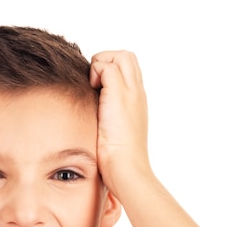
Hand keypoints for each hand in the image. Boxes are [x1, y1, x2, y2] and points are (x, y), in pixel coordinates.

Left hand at [90, 51, 151, 195]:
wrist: (127, 169)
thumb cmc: (117, 162)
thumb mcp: (111, 138)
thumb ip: (106, 123)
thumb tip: (92, 121)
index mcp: (136, 103)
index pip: (127, 70)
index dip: (110, 70)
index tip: (96, 89)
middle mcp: (137, 94)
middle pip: (126, 58)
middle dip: (106, 61)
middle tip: (93, 83)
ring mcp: (131, 93)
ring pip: (120, 57)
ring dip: (101, 64)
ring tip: (92, 86)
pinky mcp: (120, 95)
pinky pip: (107, 66)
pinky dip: (96, 71)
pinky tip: (90, 90)